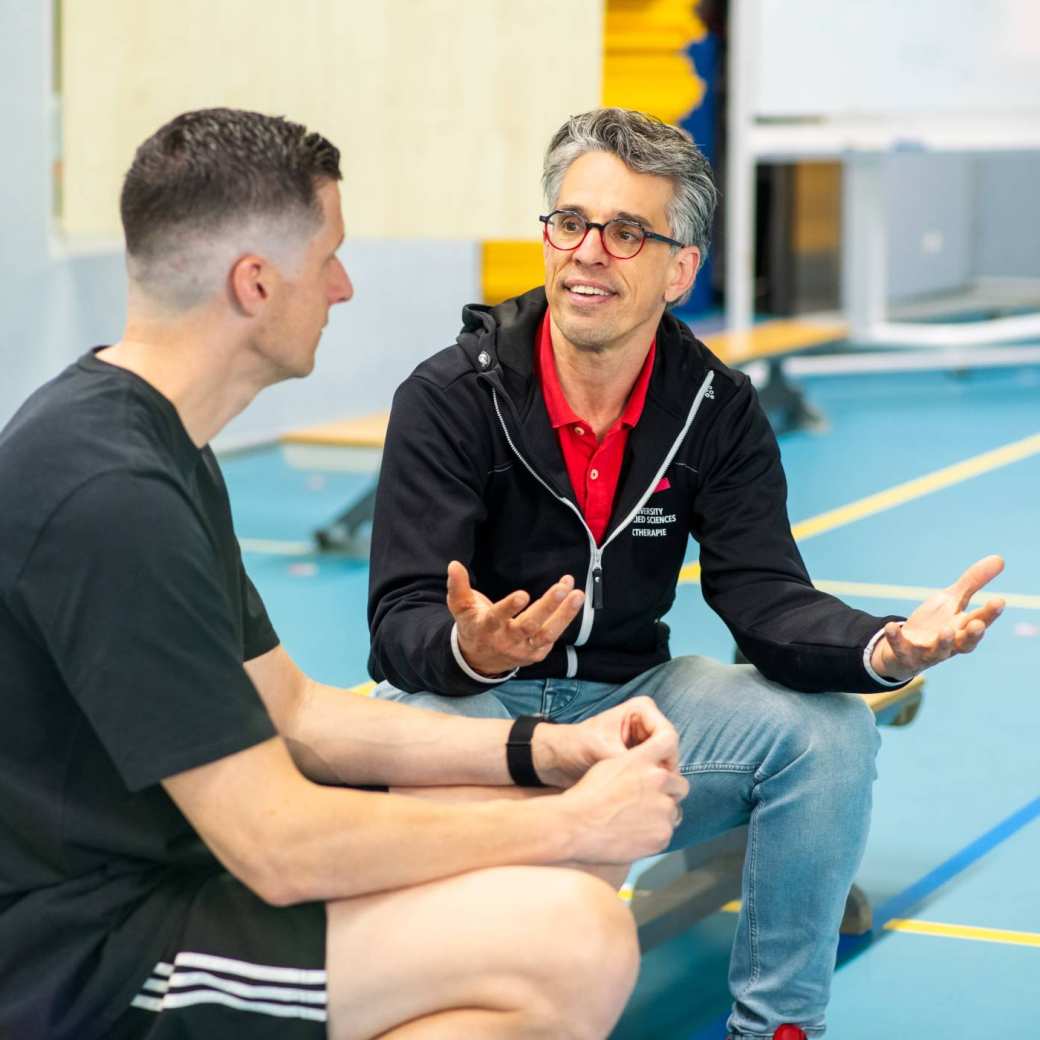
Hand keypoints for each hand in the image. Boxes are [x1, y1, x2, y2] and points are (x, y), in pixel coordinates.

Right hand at [447, 560, 584, 676]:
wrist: (479, 661)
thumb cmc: (472, 626)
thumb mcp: (460, 608)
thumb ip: (458, 586)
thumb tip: (454, 565)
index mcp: (486, 628)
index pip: (497, 618)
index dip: (509, 608)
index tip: (522, 595)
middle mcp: (506, 641)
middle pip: (529, 625)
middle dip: (547, 607)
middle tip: (561, 588)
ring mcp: (523, 650)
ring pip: (547, 634)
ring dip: (565, 615)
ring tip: (577, 595)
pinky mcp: (536, 653)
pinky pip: (553, 637)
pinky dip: (564, 619)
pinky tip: (574, 601)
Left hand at [533, 696, 678, 787]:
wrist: (557, 758)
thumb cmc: (575, 746)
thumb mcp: (603, 751)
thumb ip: (630, 761)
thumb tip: (653, 779)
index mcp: (642, 710)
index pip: (669, 738)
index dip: (664, 761)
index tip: (650, 779)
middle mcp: (648, 722)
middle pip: (670, 753)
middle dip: (659, 773)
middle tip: (646, 794)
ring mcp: (645, 740)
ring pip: (664, 766)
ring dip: (653, 781)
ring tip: (639, 797)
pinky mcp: (640, 757)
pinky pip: (654, 772)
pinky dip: (647, 785)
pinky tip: (636, 797)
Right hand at [554, 727, 688, 864]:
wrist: (577, 825)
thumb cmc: (588, 796)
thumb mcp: (610, 765)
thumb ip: (636, 762)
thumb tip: (651, 767)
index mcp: (643, 759)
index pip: (668, 741)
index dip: (670, 755)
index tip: (666, 765)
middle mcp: (658, 779)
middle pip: (680, 785)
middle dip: (669, 793)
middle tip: (650, 802)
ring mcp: (663, 808)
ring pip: (673, 811)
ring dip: (661, 815)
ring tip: (635, 821)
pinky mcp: (663, 834)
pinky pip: (666, 833)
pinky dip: (654, 835)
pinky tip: (634, 834)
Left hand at [870, 554, 1004, 680]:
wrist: (905, 650)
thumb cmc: (935, 623)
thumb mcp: (952, 600)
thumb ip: (972, 582)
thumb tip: (1000, 558)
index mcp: (963, 629)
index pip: (980, 621)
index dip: (990, 613)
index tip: (999, 600)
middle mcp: (950, 644)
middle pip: (965, 642)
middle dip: (973, 634)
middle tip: (978, 624)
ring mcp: (927, 651)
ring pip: (939, 650)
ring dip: (944, 641)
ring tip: (946, 630)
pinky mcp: (904, 653)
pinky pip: (899, 647)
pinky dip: (895, 638)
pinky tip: (891, 626)